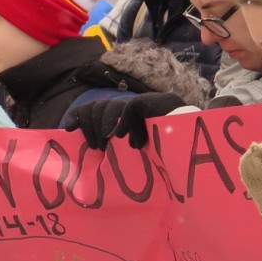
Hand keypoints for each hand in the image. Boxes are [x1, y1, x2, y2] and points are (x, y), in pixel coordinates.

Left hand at [62, 92, 184, 149]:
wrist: (195, 150)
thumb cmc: (164, 158)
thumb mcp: (132, 153)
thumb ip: (115, 146)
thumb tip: (94, 147)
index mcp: (124, 117)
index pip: (94, 107)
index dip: (79, 116)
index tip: (67, 129)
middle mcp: (132, 107)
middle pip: (97, 105)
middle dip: (90, 125)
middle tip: (96, 147)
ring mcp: (145, 103)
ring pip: (110, 106)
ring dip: (102, 126)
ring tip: (106, 143)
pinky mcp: (158, 102)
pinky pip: (131, 108)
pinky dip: (124, 122)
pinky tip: (125, 138)